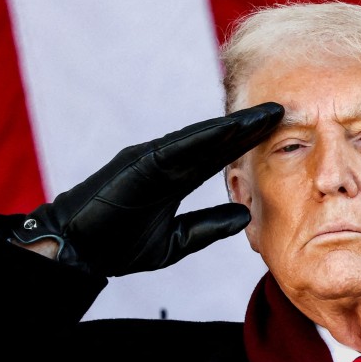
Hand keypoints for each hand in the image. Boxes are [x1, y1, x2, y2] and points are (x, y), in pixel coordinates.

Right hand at [11, 102, 283, 276]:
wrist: (76, 250)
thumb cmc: (116, 243)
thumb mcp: (175, 240)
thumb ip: (207, 226)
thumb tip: (244, 216)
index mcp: (173, 178)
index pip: (218, 156)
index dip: (248, 143)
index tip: (281, 133)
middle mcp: (165, 162)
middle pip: (216, 141)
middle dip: (249, 127)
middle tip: (284, 111)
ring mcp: (152, 159)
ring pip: (201, 139)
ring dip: (234, 127)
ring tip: (267, 115)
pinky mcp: (139, 163)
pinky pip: (177, 148)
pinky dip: (204, 137)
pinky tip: (229, 129)